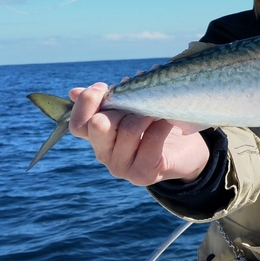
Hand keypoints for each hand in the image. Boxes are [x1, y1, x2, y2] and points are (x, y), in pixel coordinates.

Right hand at [68, 83, 209, 185]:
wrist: (185, 151)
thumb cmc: (155, 124)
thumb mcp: (131, 108)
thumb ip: (109, 99)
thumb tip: (74, 92)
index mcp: (97, 138)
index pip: (78, 125)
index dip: (86, 103)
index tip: (104, 86)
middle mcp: (105, 155)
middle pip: (99, 126)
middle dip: (120, 104)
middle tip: (140, 98)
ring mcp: (123, 168)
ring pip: (128, 129)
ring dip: (146, 112)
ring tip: (158, 106)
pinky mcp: (144, 174)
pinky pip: (152, 140)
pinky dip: (161, 124)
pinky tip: (167, 118)